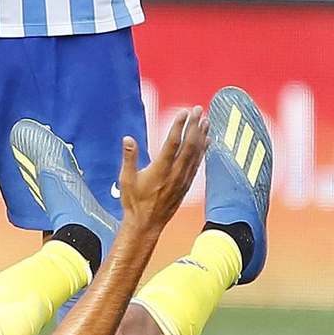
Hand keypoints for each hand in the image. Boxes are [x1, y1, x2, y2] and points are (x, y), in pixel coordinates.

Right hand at [118, 106, 206, 233]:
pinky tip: (207, 141)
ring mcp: (182, 179)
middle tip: (197, 110)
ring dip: (201, 136)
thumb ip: (129, 158)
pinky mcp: (186, 184)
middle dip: (193, 126)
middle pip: (188, 145)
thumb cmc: (134, 202)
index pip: (172, 143)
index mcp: (160, 170)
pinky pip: (197, 164)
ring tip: (205, 120)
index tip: (183, 112)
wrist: (146, 224)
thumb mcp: (126, 179)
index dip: (179, 126)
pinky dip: (203, 150)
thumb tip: (128, 139)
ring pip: (195, 154)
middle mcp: (174, 174)